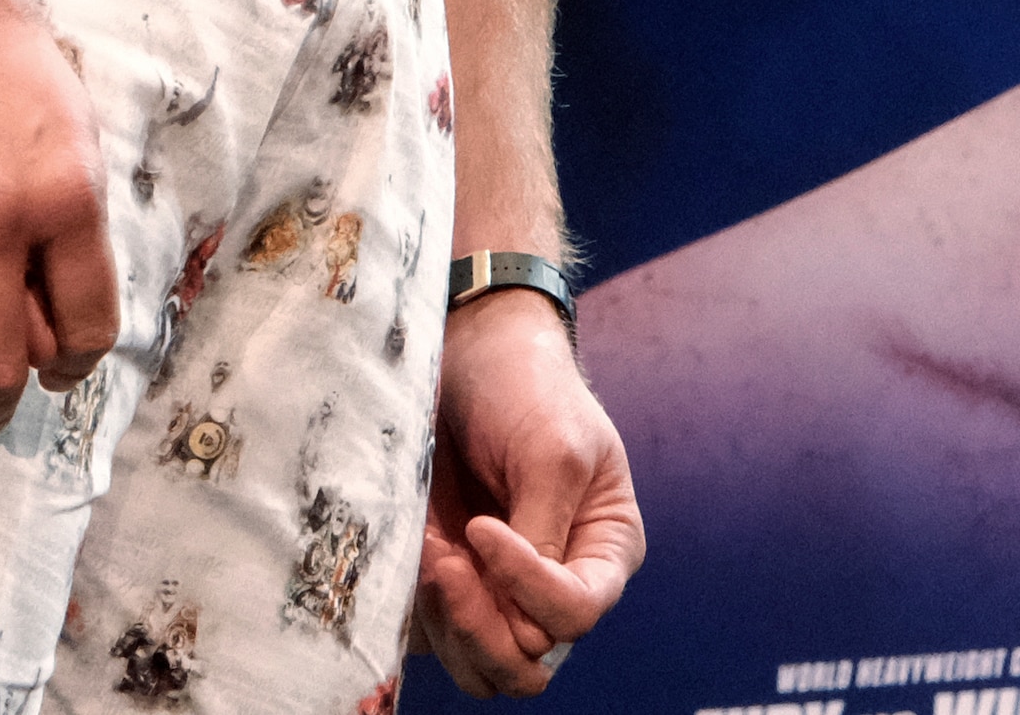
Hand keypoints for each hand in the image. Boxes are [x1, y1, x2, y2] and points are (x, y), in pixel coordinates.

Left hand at [419, 290, 643, 693]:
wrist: (471, 354)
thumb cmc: (529, 389)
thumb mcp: (552, 450)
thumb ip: (545, 532)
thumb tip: (524, 618)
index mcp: (604, 551)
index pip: (576, 612)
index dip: (528, 588)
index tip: (482, 527)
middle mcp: (557, 584)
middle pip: (529, 661)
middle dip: (483, 627)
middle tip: (447, 567)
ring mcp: (502, 591)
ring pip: (480, 665)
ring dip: (447, 623)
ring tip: (429, 556)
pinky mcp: (454, 585)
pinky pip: (436, 637)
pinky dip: (420, 612)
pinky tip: (415, 553)